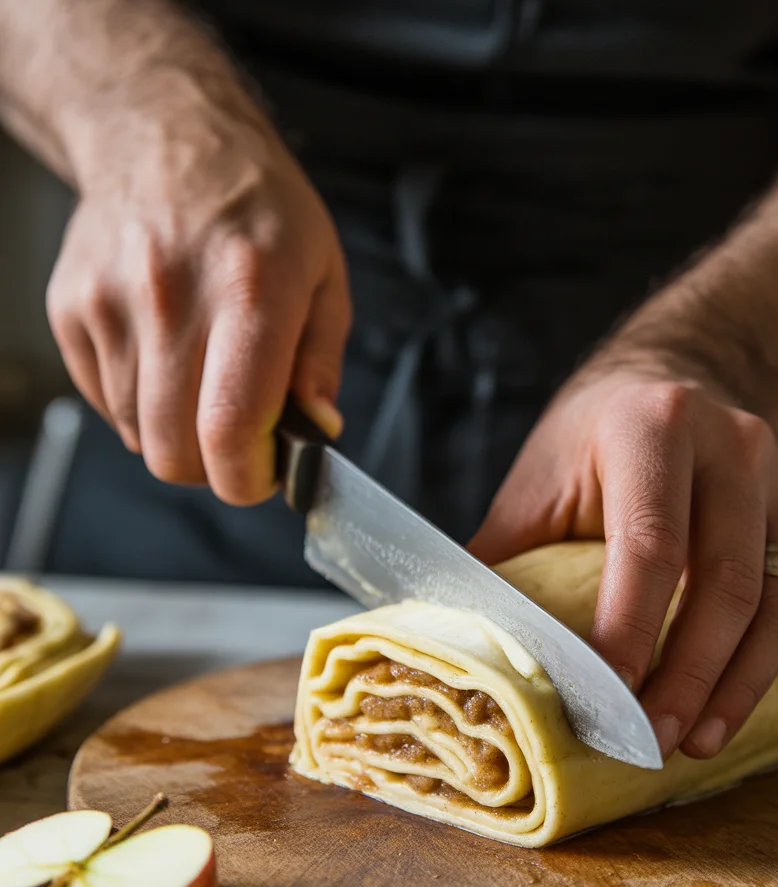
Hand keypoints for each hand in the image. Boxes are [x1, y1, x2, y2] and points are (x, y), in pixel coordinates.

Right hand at [46, 91, 350, 503]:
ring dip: (176, 431)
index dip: (246, 478)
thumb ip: (320, 363)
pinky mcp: (71, 308)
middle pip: (173, 450)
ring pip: (138, 434)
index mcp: (250, 291)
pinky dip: (138, 403)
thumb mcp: (323, 275)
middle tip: (237, 438)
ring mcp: (111, 302)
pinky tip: (164, 355)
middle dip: (212, 468)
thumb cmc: (257, 207)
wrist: (164, 135)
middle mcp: (172, 297)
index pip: (229, 427)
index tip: (262, 475)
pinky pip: (105, 401)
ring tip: (202, 378)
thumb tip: (314, 433)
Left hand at [468, 358, 777, 761]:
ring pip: (768, 599)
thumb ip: (503, 562)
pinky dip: (759, 666)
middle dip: (686, 673)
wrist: (663, 386)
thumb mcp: (535, 485)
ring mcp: (772, 476)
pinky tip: (724, 710)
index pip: (649, 542)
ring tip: (691, 742)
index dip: (632, 628)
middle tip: (649, 740)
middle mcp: (726, 443)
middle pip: (720, 579)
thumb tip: (455, 648)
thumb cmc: (586, 445)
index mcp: (649, 426)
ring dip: (731, 684)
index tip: (608, 700)